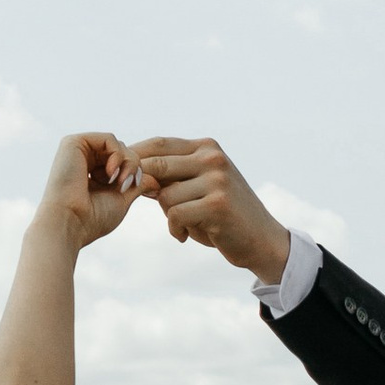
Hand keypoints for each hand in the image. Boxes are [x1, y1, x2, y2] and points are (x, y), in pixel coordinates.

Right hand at [36, 132, 146, 252]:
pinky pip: (109, 138)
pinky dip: (117, 155)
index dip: (134, 172)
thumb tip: (155, 179)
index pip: (123, 163)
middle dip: (132, 167)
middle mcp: (84, 160)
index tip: (134, 188)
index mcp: (92, 174)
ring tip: (119, 182)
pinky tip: (110, 173)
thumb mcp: (121, 199)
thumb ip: (137, 184)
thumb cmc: (92, 218)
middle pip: (122, 151)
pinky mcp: (74, 142)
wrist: (69, 222)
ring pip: (118, 145)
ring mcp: (78, 150)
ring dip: (127, 162)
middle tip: (127, 185)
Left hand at [131, 138, 290, 284]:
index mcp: (207, 147)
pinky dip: (175, 229)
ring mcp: (217, 179)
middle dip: (144, 187)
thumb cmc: (222, 215)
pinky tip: (183, 236)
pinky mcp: (217, 204)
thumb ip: (171, 177)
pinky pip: (176, 215)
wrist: (261, 239)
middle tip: (148, 202)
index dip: (136, 159)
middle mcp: (212, 158)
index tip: (124, 177)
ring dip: (167, 215)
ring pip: (165, 195)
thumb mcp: (199, 187)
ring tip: (182, 225)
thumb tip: (132, 172)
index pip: (159, 144)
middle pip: (156, 165)